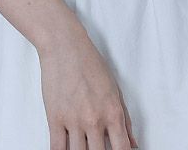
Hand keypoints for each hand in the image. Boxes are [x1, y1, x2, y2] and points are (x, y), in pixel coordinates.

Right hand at [38, 25, 138, 149]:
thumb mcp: (115, 89)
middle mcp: (95, 119)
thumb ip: (125, 119)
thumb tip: (132, 144)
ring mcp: (74, 121)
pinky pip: (57, 149)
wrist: (65, 46)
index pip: (122, 149)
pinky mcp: (55, 119)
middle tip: (98, 147)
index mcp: (113, 112)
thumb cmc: (91, 64)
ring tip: (84, 147)